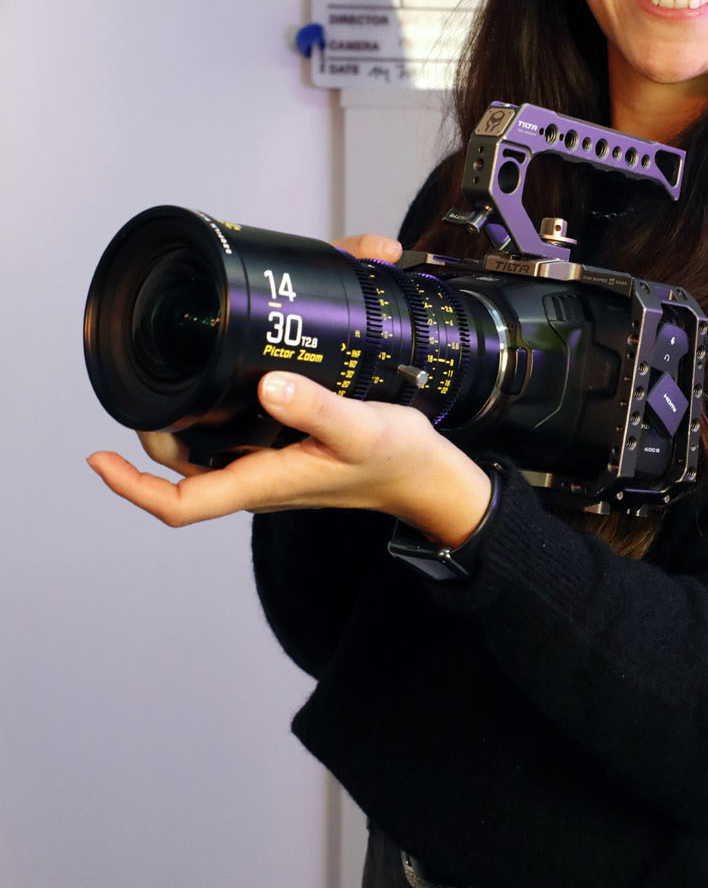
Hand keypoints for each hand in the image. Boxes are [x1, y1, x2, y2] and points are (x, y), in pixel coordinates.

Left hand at [86, 232, 493, 542]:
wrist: (426, 476)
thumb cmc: (397, 460)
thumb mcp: (361, 429)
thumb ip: (315, 408)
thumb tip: (267, 385)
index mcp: (263, 483)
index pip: (179, 503)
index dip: (132, 486)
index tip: (100, 459)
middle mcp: (255, 480)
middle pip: (177, 474)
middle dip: (146, 442)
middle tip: (134, 393)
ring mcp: (266, 467)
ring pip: (198, 458)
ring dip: (172, 428)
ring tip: (157, 384)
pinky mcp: (280, 451)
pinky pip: (225, 443)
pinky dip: (205, 418)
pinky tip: (207, 384)